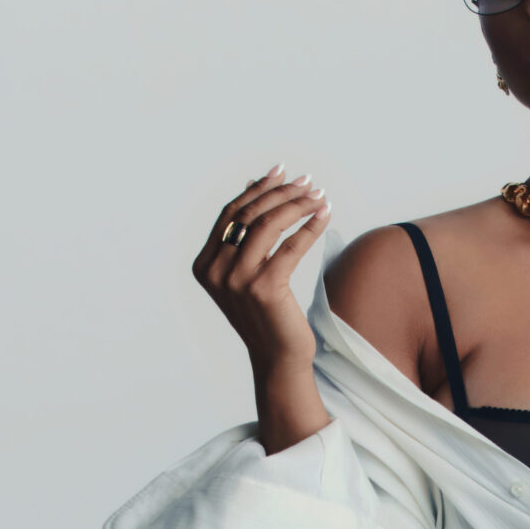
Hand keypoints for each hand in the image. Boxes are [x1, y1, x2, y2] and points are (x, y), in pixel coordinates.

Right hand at [190, 167, 329, 374]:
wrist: (277, 356)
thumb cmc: (266, 311)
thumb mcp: (249, 268)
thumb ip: (246, 230)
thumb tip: (252, 183)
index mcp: (204, 265)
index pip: (231, 214)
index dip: (257, 188)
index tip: (281, 171)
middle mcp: (216, 272)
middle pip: (249, 215)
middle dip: (280, 192)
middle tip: (307, 181)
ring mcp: (237, 281)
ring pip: (269, 225)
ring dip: (297, 204)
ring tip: (318, 195)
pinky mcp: (264, 289)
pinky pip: (291, 246)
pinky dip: (310, 226)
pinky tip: (325, 213)